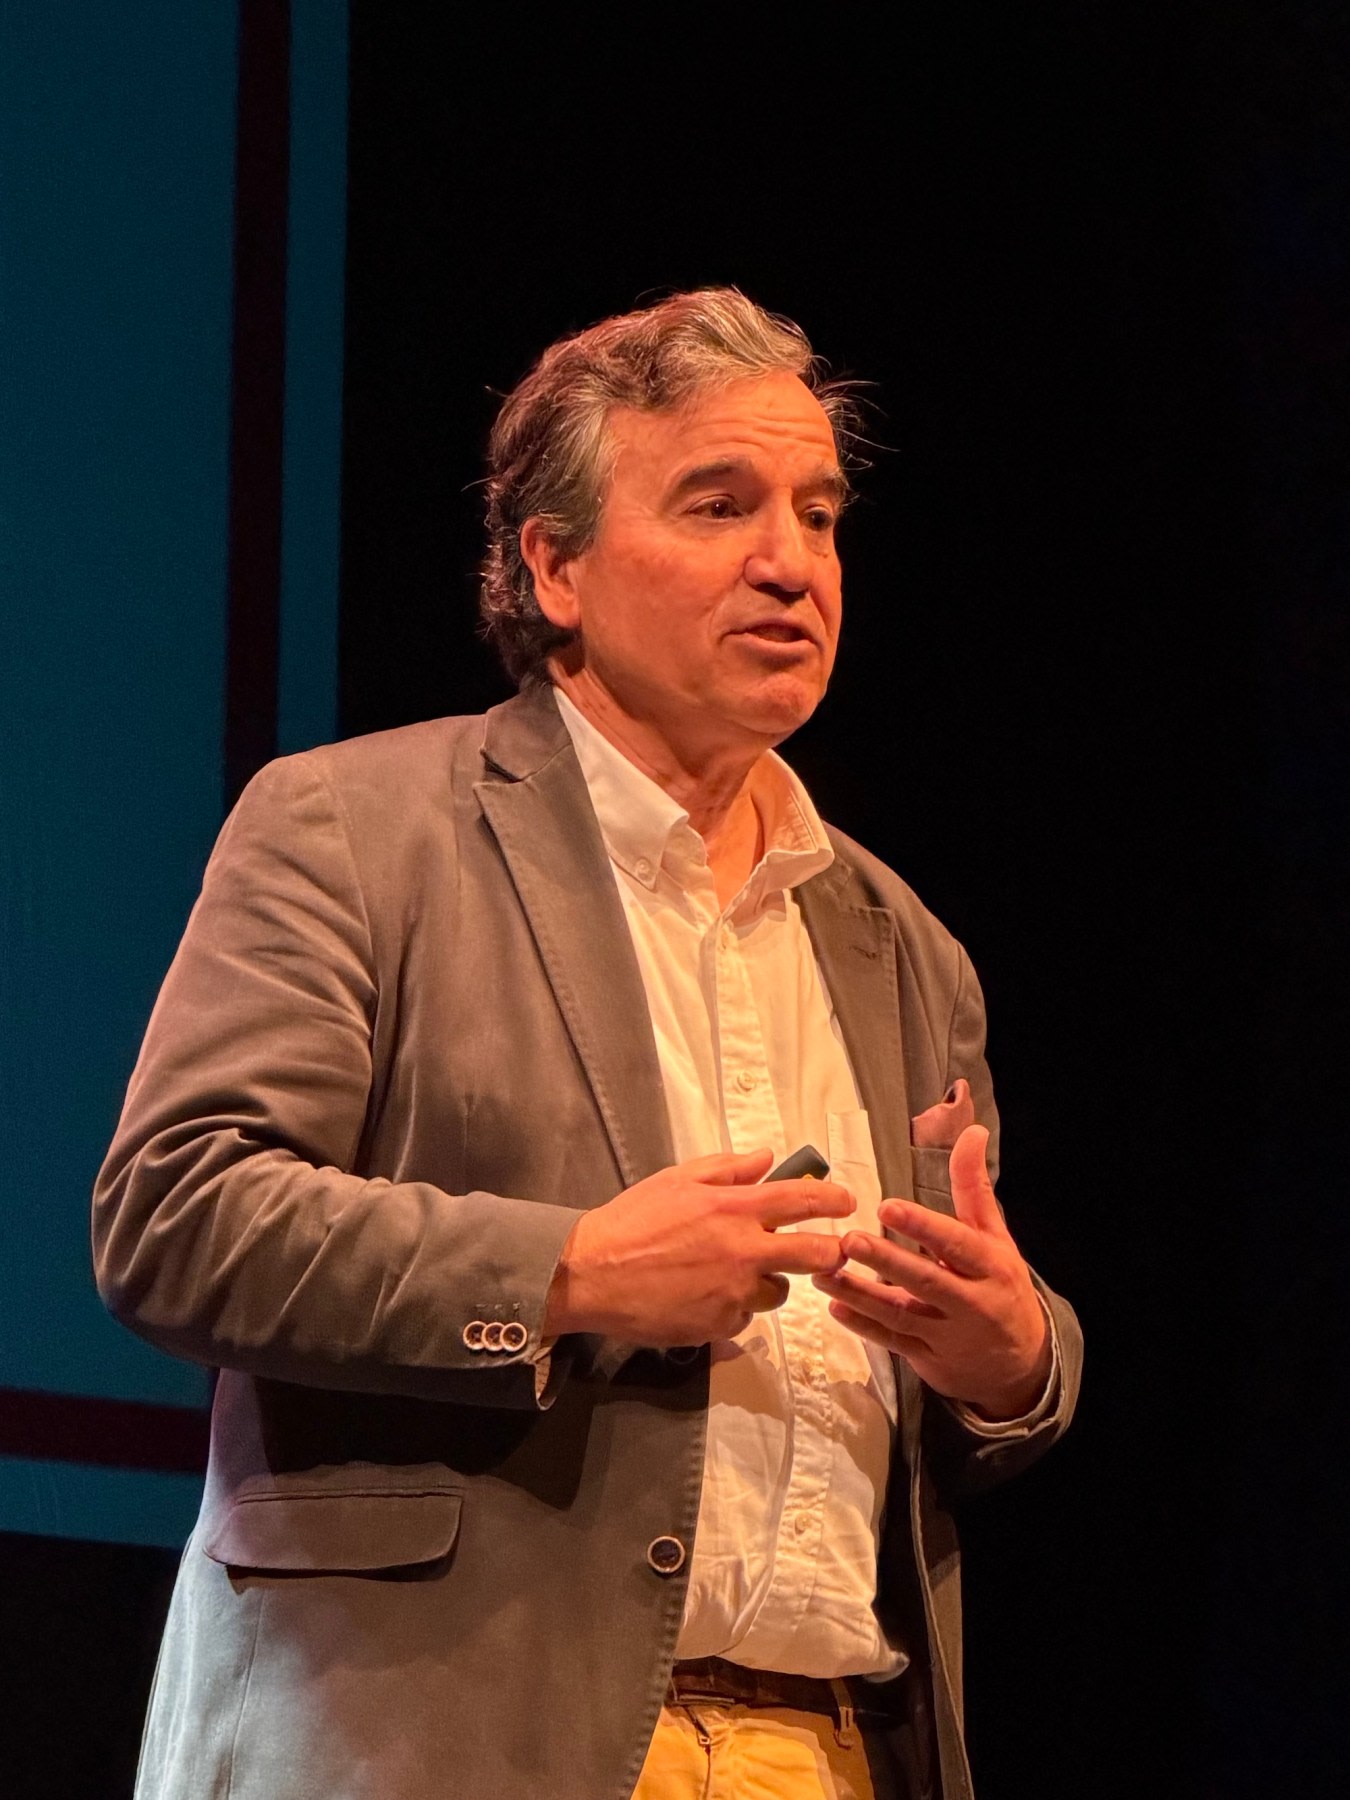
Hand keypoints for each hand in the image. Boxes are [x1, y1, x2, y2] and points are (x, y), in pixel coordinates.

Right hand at [544, 1149, 853, 1345]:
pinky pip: (742, 1317)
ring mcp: (734, 1292)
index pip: (801, 1200)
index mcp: (733, 1208)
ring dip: (766, 1282)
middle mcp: (743, 1250)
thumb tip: (766, 1158)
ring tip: (732, 1274)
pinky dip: (731, 1307)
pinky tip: (702, 1296)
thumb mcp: (676, 1179)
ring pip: (776, 1291)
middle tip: (829, 1251)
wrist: (591, 1275)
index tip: (848, 1203)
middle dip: (829, 1252)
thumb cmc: (631, 1220)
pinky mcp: (720, 1325)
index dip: (832, 1201)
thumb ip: (726, 1168)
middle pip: (814, 1255)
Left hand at [812, 1125, 1050, 1419]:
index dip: (923, 1226)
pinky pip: (892, 1342)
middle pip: (926, 1281)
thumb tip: (973, 1132)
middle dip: (887, 1262)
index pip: (956, 1245)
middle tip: (850, 1240)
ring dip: (860, 1295)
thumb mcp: (996, 1238)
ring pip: (900, 1315)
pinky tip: (835, 1309)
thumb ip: (974, 1188)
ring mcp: (947, 1335)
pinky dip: (863, 1328)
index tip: (888, 1206)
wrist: (1020, 1364)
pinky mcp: (927, 1358)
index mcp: (990, 1267)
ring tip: (824, 1274)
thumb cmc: (1001, 1287)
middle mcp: (971, 1303)